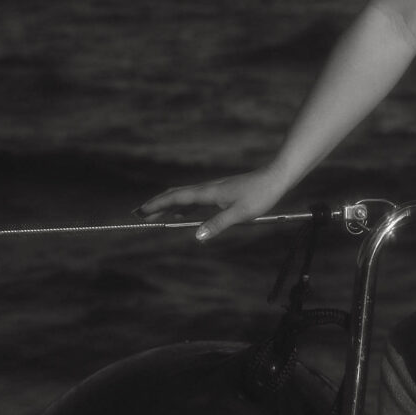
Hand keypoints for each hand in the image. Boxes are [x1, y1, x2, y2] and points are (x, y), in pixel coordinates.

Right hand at [139, 167, 290, 242]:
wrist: (276, 177)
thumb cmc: (260, 195)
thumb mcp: (240, 213)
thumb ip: (218, 224)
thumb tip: (196, 236)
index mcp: (208, 193)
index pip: (176, 199)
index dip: (157, 205)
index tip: (141, 212)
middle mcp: (208, 189)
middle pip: (176, 195)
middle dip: (157, 204)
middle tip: (139, 213)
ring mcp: (214, 190)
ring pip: (184, 197)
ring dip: (168, 206)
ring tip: (155, 217)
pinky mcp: (221, 192)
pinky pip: (195, 200)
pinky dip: (183, 207)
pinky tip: (182, 215)